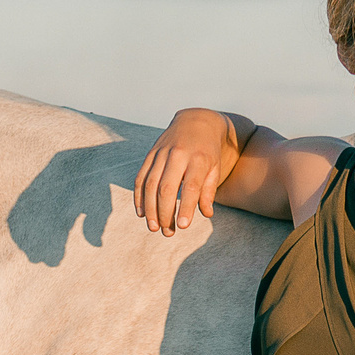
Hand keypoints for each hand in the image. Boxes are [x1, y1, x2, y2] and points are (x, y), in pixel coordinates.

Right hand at [135, 110, 238, 235]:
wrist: (195, 122)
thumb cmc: (208, 151)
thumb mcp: (215, 168)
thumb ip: (209, 191)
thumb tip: (206, 213)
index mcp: (199, 158)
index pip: (191, 186)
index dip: (186, 207)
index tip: (183, 226)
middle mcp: (178, 155)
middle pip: (167, 187)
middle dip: (165, 212)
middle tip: (167, 232)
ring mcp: (161, 153)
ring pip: (151, 184)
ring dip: (150, 208)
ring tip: (154, 227)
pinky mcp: (150, 154)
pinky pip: (141, 177)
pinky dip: (139, 196)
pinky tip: (141, 213)